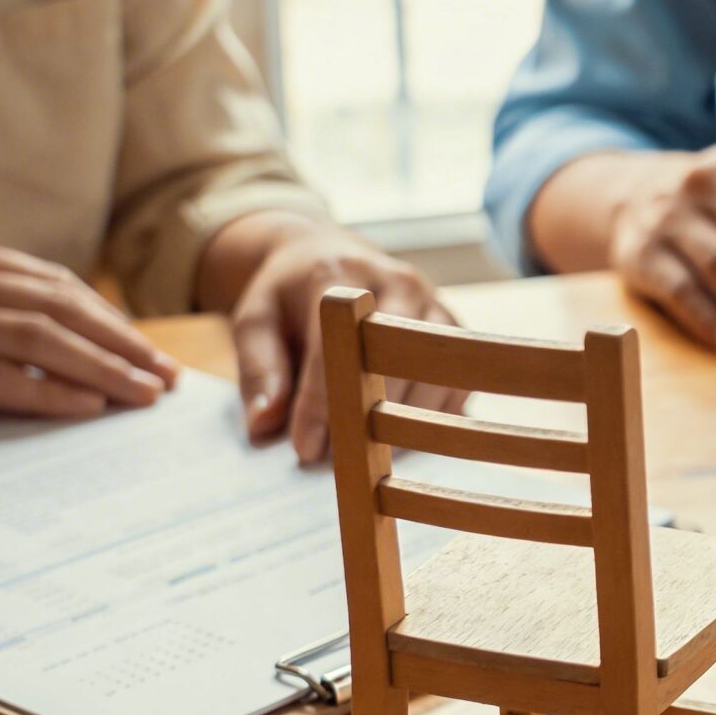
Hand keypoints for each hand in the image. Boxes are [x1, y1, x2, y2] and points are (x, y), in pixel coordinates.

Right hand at [0, 227, 180, 419]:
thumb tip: (44, 331)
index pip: (51, 282)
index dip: (107, 316)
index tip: (144, 346)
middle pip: (59, 306)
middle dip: (122, 342)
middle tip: (164, 375)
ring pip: (41, 338)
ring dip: (103, 368)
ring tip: (144, 395)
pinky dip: (51, 392)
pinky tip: (88, 407)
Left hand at [206, 213, 461, 462]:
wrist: (328, 255)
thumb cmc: (288, 296)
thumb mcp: (255, 320)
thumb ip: (259, 369)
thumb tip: (265, 423)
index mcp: (341, 276)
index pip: (335, 347)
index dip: (321, 403)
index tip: (307, 449)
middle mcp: (396, 283)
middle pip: (398, 358)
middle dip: (372, 415)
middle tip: (346, 459)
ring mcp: (433, 302)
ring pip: (437, 372)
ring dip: (409, 422)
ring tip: (377, 457)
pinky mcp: (455, 327)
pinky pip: (460, 379)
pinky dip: (438, 415)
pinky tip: (409, 435)